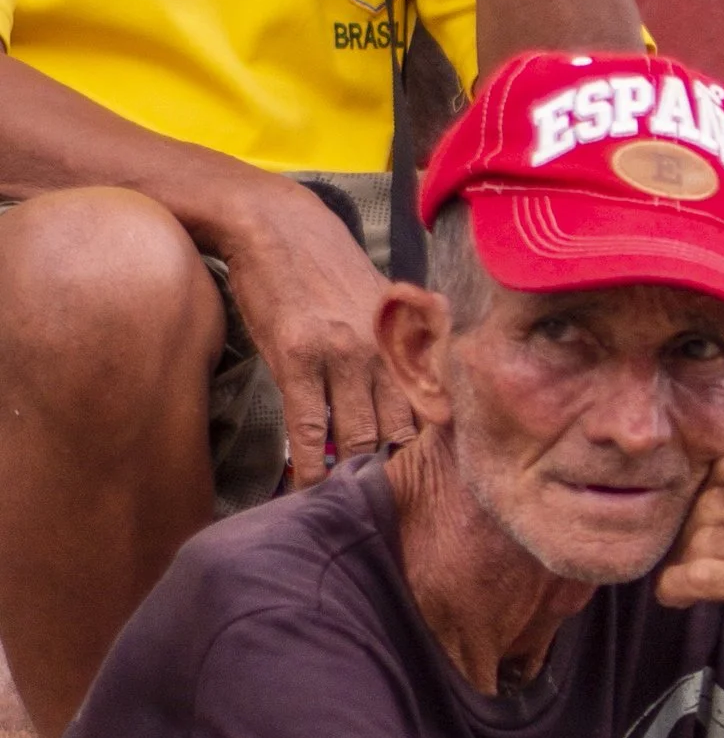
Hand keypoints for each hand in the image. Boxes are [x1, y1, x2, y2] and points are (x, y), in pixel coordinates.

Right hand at [214, 175, 413, 486]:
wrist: (273, 223)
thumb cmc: (326, 265)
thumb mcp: (382, 297)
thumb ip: (409, 338)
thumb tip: (436, 368)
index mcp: (406, 340)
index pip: (435, 410)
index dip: (436, 453)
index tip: (436, 488)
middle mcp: (383, 351)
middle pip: (402, 432)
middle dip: (401, 476)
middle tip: (398, 514)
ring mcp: (341, 356)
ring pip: (359, 436)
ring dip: (356, 480)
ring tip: (353, 514)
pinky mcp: (297, 359)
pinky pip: (310, 428)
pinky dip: (312, 467)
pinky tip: (310, 492)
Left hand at [657, 446, 723, 714]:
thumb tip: (700, 484)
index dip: (705, 491)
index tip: (700, 522)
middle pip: (712, 499)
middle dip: (690, 532)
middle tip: (688, 560)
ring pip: (703, 538)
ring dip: (682, 564)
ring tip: (685, 584)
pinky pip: (701, 574)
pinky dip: (678, 587)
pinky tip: (678, 597)